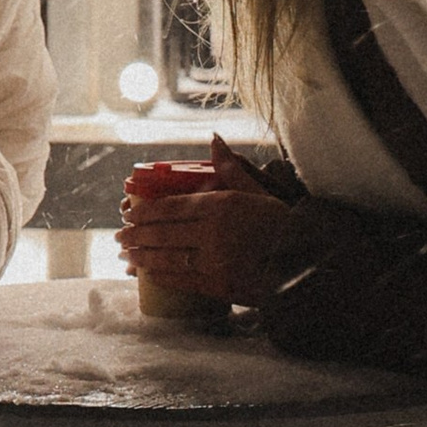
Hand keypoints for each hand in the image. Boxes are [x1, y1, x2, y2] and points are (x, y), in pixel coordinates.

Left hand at [116, 183, 293, 308]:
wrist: (306, 265)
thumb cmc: (282, 225)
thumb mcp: (257, 192)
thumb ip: (231, 169)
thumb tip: (214, 140)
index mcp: (222, 206)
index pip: (171, 208)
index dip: (145, 212)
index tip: (128, 214)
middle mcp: (214, 233)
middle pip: (163, 233)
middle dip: (136, 236)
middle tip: (119, 237)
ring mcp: (215, 261)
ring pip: (167, 258)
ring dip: (142, 257)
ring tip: (126, 255)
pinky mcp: (219, 286)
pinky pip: (182, 281)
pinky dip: (161, 277)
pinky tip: (148, 274)